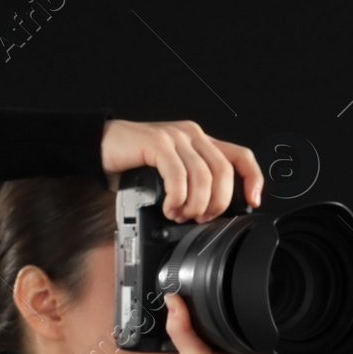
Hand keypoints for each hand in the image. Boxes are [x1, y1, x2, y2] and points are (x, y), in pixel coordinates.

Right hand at [100, 118, 263, 218]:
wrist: (99, 146)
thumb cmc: (134, 162)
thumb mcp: (172, 172)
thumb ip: (193, 183)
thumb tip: (212, 212)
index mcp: (201, 142)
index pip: (241, 156)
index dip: (252, 179)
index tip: (253, 201)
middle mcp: (192, 135)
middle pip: (224, 172)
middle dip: (218, 202)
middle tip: (201, 217)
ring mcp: (175, 137)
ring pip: (203, 176)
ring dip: (195, 204)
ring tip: (181, 215)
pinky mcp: (157, 143)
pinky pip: (178, 175)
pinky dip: (177, 198)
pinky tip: (169, 207)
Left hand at [164, 292, 315, 353]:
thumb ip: (182, 330)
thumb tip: (172, 300)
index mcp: (236, 348)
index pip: (237, 320)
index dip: (232, 307)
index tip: (226, 292)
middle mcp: (258, 351)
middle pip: (263, 322)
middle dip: (258, 313)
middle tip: (248, 309)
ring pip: (286, 330)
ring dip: (280, 325)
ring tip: (268, 327)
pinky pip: (303, 346)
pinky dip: (298, 340)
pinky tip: (285, 339)